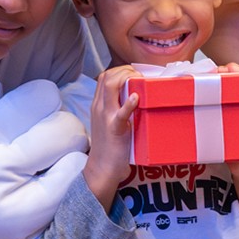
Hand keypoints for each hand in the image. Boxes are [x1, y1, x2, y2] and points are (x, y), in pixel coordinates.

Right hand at [84, 67, 136, 205]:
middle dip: (125, 70)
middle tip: (140, 76)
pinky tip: (136, 98)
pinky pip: (120, 112)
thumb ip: (119, 109)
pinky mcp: (114, 128)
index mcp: (98, 105)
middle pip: (107, 76)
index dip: (120, 70)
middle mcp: (100, 107)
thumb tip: (138, 98)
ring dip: (126, 78)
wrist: (102, 168)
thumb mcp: (110, 122)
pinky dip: (129, 103)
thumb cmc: (111, 146)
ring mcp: (105, 116)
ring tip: (139, 81)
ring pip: (109, 86)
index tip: (135, 74)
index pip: (104, 77)